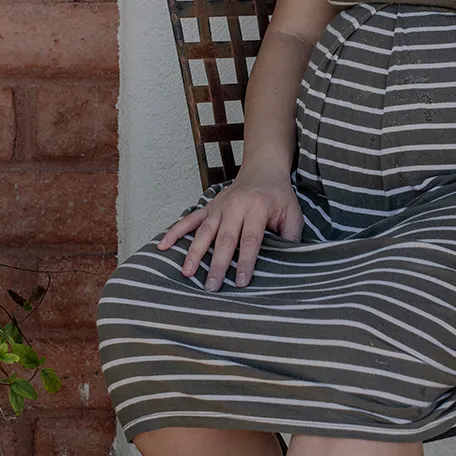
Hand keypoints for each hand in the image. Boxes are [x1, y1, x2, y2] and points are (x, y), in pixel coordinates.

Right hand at [157, 169, 303, 290]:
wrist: (263, 170)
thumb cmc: (279, 197)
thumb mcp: (293, 214)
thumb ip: (291, 237)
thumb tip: (289, 262)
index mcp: (258, 208)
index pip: (251, 239)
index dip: (246, 261)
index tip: (242, 282)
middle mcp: (236, 206)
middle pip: (225, 239)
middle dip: (218, 264)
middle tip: (212, 286)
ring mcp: (219, 206)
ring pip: (204, 231)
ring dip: (195, 252)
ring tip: (187, 273)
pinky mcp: (209, 206)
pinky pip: (189, 219)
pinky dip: (175, 231)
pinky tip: (163, 245)